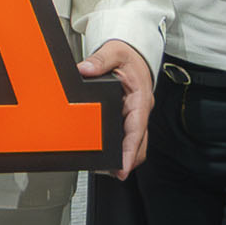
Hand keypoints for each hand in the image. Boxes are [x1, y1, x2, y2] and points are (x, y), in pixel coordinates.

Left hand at [77, 40, 152, 178]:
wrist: (134, 53)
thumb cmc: (128, 56)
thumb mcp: (115, 52)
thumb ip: (100, 61)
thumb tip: (85, 70)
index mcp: (140, 99)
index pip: (137, 131)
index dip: (130, 153)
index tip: (123, 169)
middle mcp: (139, 111)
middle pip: (138, 144)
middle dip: (126, 162)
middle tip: (108, 172)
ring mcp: (134, 116)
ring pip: (132, 143)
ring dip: (121, 156)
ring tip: (103, 167)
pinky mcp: (127, 117)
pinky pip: (124, 136)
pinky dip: (117, 147)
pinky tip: (103, 150)